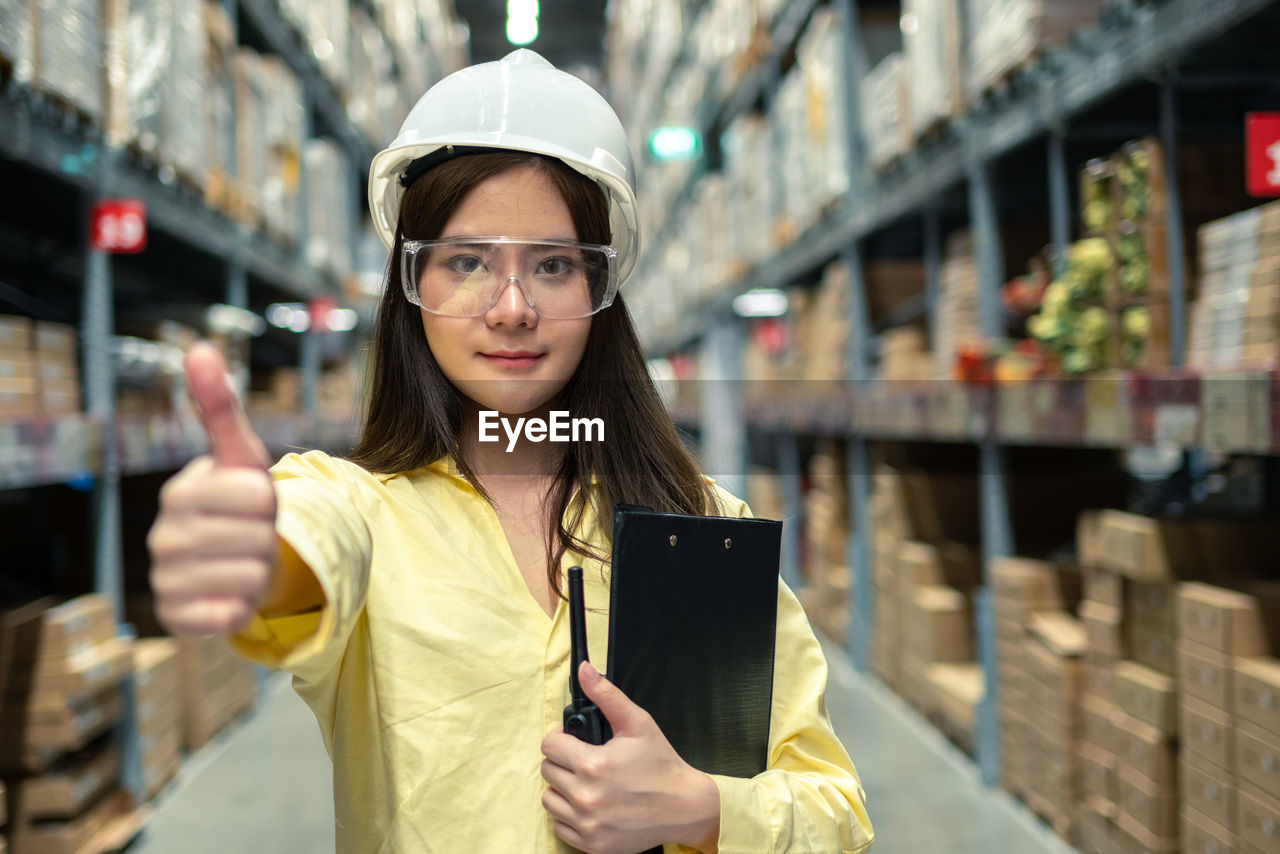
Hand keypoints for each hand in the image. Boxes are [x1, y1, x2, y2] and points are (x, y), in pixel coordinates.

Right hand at [147, 342, 276, 635]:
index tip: (254, 502)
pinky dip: (244, 605)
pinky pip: (232, 614)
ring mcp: (167, 580)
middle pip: (260, 537)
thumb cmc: (240, 502)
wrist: (232, 559)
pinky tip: (231, 594)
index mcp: (180, 493)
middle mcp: (163, 538)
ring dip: (262, 571)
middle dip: (269, 537)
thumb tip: (199, 348)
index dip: (271, 500)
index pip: (258, 494)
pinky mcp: (179, 619)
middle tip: (252, 535)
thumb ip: (221, 407)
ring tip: (244, 562)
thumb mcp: (241, 456)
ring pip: (253, 576)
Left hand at [541, 662, 720, 853]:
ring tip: (586, 783)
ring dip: (563, 789)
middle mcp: (586, 797)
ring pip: (549, 799)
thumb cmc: (661, 765)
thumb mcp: (638, 723)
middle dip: (563, 761)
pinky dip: (570, 815)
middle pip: (547, 771)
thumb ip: (607, 695)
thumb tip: (585, 671)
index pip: (549, 745)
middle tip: (586, 761)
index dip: (561, 738)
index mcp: (593, 764)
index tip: (574, 741)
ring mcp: (587, 824)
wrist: (684, 807)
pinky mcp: (591, 845)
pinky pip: (559, 826)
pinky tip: (590, 805)